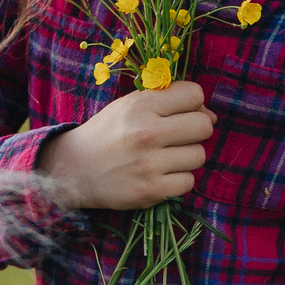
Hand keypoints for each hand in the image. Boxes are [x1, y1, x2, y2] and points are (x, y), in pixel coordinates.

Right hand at [37, 83, 213, 210]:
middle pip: (203, 126)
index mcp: (141, 105)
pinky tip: (161, 175)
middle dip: (196, 131)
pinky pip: (189, 182)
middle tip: (178, 138)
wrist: (74, 169)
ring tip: (166, 158)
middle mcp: (146, 132)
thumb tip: (210, 115)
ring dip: (187, 158)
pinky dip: (179, 180)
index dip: (193, 104)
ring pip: (199, 156)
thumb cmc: (108, 133)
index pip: (194, 94)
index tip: (180, 113)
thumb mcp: (130, 105)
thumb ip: (168, 101)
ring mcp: (149, 163)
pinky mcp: (151, 190)